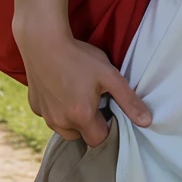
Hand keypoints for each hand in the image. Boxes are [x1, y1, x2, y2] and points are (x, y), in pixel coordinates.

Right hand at [15, 28, 151, 146]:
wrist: (42, 41)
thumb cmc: (78, 57)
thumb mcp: (109, 75)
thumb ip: (128, 100)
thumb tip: (147, 121)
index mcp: (81, 117)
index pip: (99, 140)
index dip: (107, 128)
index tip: (109, 110)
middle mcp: (60, 122)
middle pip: (81, 137)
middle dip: (90, 125)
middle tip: (94, 101)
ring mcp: (45, 116)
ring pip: (64, 129)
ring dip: (73, 120)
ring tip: (78, 96)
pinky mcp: (34, 107)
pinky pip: (50, 116)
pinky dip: (58, 110)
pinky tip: (62, 90)